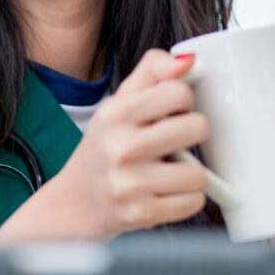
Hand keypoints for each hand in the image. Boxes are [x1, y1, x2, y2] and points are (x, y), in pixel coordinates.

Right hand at [54, 49, 208, 239]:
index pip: (178, 92)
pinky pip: (192, 202)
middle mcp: (120, 148)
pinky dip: (185, 198)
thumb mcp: (119, 102)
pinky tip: (166, 192)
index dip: (182, 101)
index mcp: (117, 114)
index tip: (171, 112)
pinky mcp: (141, 215)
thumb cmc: (106, 146)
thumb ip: (152, 71)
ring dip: (190, 172)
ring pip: (198, 172)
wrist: (76, 201)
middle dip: (191, 134)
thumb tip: (187, 60)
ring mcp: (130, 184)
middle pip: (197, 127)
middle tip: (174, 141)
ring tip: (168, 170)